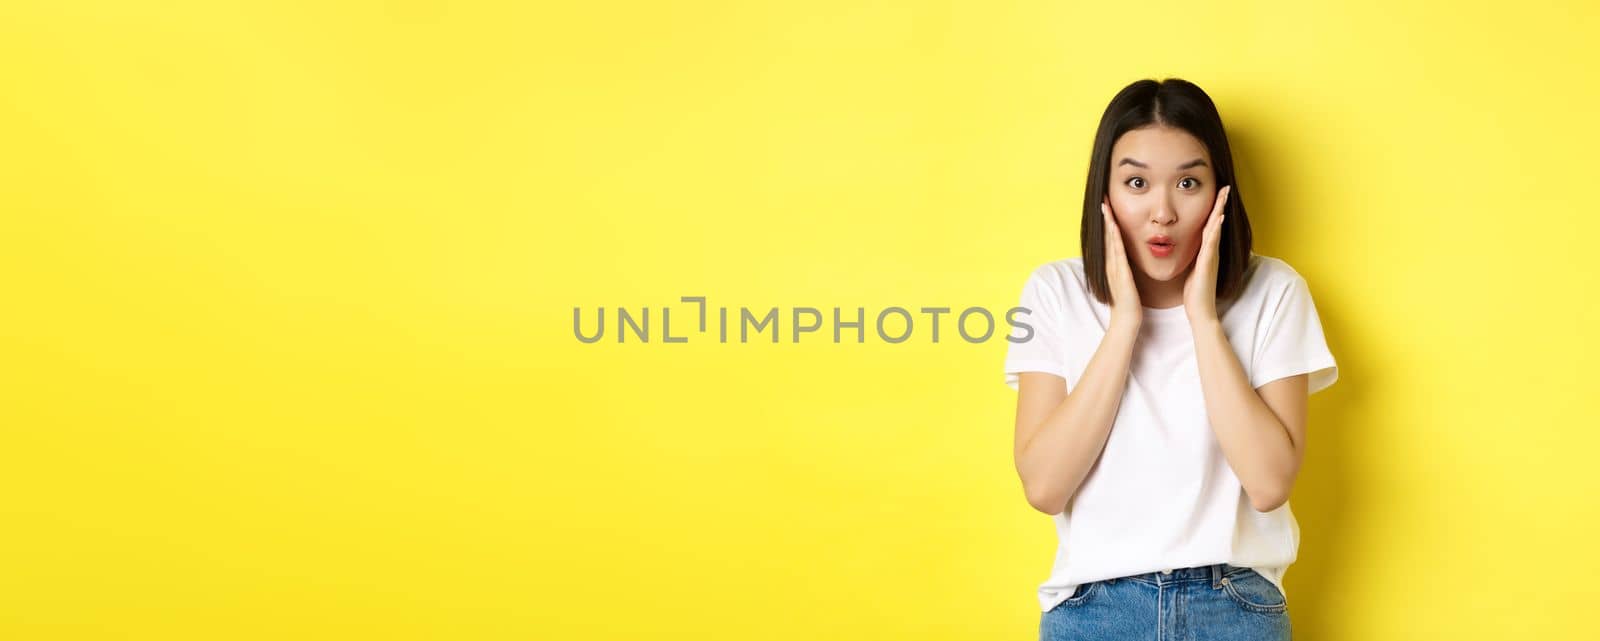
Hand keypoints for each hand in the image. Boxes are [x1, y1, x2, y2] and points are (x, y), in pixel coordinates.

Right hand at [1101, 201, 1141, 328]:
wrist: (1126, 320)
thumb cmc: (1129, 303)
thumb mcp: (1126, 282)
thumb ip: (1125, 270)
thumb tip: (1127, 261)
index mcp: (1113, 265)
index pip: (1110, 239)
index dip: (1107, 222)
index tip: (1107, 207)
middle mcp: (1111, 264)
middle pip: (1106, 236)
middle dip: (1104, 217)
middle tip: (1102, 199)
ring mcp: (1114, 268)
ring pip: (1109, 241)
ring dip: (1107, 223)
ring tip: (1105, 206)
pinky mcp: (1120, 273)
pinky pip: (1117, 252)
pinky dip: (1114, 238)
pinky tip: (1114, 226)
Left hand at [1182, 185, 1229, 322]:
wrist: (1200, 311)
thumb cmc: (1194, 293)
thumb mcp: (1191, 270)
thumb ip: (1191, 258)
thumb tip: (1183, 249)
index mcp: (1206, 252)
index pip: (1210, 226)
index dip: (1214, 209)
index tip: (1216, 193)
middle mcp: (1211, 252)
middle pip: (1217, 223)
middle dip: (1221, 204)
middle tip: (1225, 186)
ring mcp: (1211, 257)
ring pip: (1216, 229)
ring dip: (1220, 211)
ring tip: (1224, 195)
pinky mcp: (1208, 264)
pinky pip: (1212, 244)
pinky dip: (1215, 231)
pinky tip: (1218, 219)